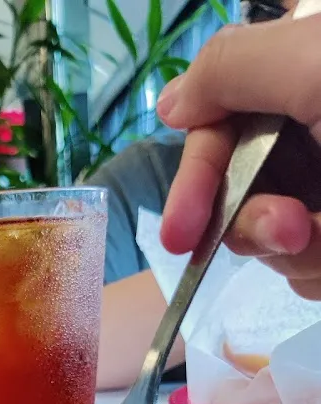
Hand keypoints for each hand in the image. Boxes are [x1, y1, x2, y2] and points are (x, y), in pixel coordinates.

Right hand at [158, 14, 320, 298]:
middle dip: (249, 222)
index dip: (196, 178)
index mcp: (298, 80)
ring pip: (268, 241)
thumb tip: (169, 103)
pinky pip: (303, 272)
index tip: (180, 232)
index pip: (219, 127)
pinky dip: (317, 271)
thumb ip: (230, 67)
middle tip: (290, 230)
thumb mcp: (315, 61)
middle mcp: (309, 136)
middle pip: (234, 190)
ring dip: (294, 253)